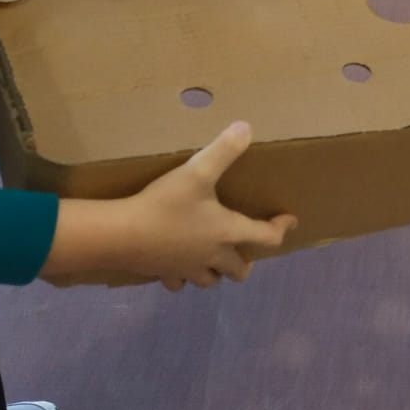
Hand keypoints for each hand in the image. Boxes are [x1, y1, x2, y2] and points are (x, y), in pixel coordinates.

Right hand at [42, 122, 296, 287]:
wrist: (120, 235)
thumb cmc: (164, 204)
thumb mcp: (197, 171)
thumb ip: (223, 150)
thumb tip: (247, 127)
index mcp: (225, 232)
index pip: (265, 237)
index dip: (280, 230)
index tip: (289, 221)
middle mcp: (210, 256)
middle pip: (237, 270)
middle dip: (245, 261)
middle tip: (245, 246)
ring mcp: (185, 269)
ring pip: (209, 280)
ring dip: (215, 271)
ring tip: (213, 256)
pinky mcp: (161, 273)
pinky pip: (178, 282)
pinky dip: (182, 275)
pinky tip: (177, 263)